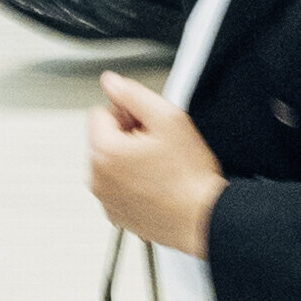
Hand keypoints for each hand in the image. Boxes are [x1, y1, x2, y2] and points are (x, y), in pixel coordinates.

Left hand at [89, 71, 223, 256]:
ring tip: (160, 167)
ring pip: (110, 163)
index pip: (100, 112)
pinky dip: (132, 183)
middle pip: (103, 138)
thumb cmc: (189, 177)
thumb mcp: (168, 119)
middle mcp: (97, 178)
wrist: (203, 218)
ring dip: (129, 160)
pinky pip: (117, 187)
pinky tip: (157, 184)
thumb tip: (112, 82)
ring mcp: (106, 200)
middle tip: (158, 146)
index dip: (127, 113)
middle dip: (127, 136)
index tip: (148, 126)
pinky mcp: (117, 215)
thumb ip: (134, 94)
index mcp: (104, 152)